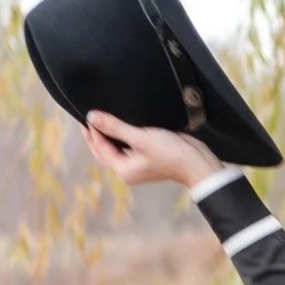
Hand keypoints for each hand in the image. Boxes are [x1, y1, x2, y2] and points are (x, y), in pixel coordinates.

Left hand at [85, 108, 213, 189]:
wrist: (197, 163)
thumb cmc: (170, 152)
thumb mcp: (141, 138)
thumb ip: (115, 127)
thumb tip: (91, 117)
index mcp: (123, 169)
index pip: (101, 148)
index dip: (93, 131)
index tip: (89, 114)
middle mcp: (128, 170)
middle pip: (104, 153)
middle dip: (94, 137)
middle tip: (87, 120)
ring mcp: (138, 166)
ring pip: (114, 151)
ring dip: (106, 138)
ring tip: (100, 121)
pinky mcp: (147, 159)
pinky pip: (126, 148)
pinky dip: (119, 139)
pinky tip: (119, 128)